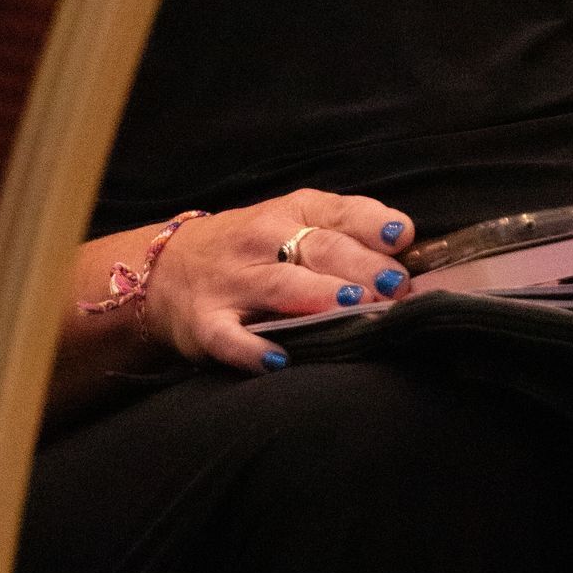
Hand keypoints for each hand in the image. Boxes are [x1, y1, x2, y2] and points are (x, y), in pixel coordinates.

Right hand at [142, 189, 414, 371]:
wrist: (164, 268)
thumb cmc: (252, 248)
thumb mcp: (293, 222)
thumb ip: (346, 230)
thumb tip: (408, 246)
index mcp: (290, 212)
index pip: (337, 212)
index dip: (372, 224)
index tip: (402, 239)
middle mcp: (260, 241)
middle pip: (318, 249)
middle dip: (359, 265)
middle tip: (395, 286)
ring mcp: (231, 282)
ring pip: (281, 286)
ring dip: (319, 296)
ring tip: (353, 307)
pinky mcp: (206, 323)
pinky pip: (230, 338)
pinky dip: (252, 350)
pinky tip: (280, 360)